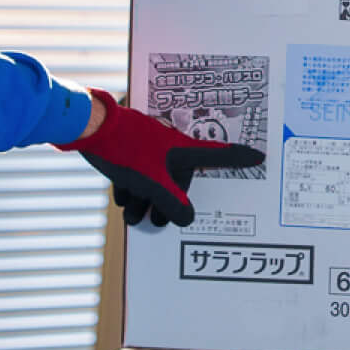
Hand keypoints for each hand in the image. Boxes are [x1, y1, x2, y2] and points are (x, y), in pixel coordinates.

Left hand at [56, 92, 264, 227]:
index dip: (240, 157)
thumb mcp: (152, 183)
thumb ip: (172, 204)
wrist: (89, 128)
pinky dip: (131, 188)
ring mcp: (149, 147)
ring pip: (154, 178)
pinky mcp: (129, 148)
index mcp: (182, 149)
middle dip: (168, 202)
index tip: (260, 155)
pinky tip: (122, 198)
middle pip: (179, 178)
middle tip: (159, 221)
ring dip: (144, 201)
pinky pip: (138, 173)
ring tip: (134, 217)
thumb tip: (186, 219)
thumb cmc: (125, 150)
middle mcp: (169, 147)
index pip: (220, 154)